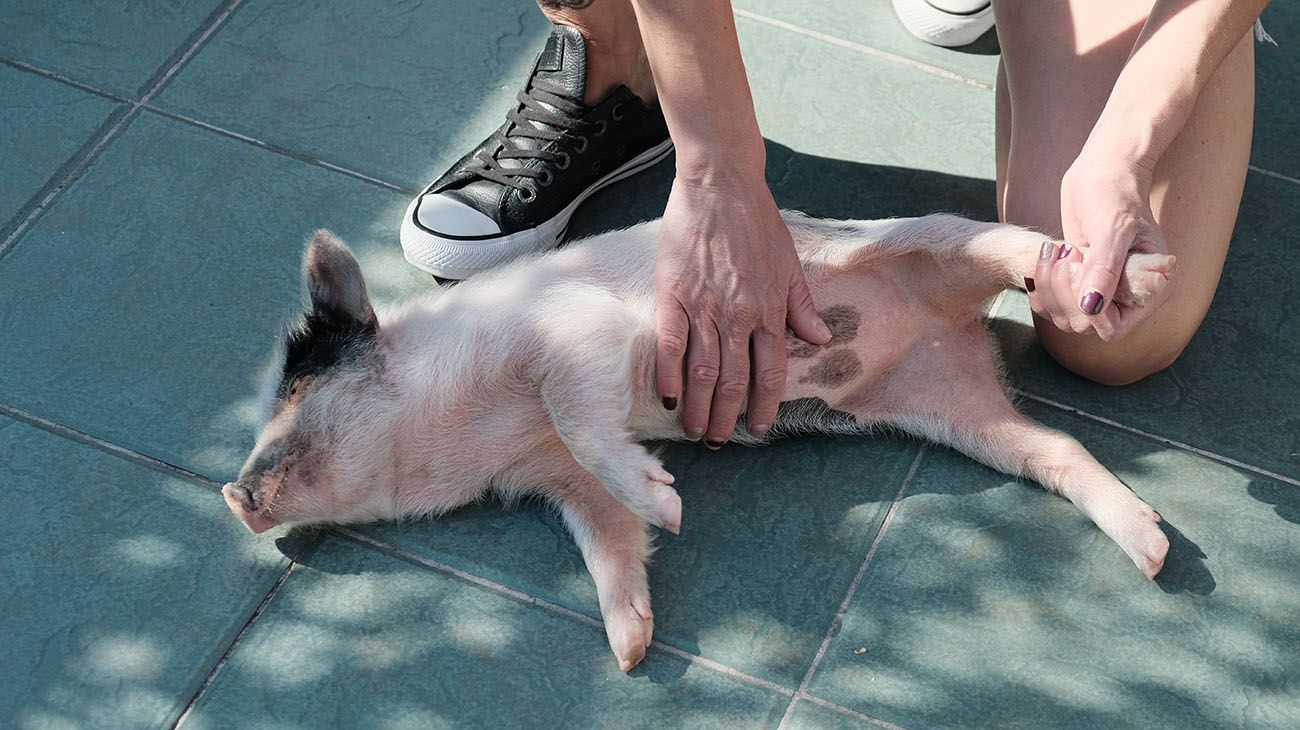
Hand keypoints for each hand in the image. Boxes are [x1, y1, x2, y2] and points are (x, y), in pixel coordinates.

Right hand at [654, 173, 830, 446]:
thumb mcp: (789, 262)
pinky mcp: (672, 294)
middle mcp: (738, 315)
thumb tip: (820, 338)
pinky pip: (670, 344)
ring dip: (699, 407)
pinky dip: (669, 374)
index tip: (757, 428)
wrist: (720, 183)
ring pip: (703, 371)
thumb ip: (801, 305)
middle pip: (734, 380)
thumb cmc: (757, 219)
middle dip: (727, 417)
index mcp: (769, 310)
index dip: (763, 405)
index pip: (770, 372)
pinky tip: (668, 397)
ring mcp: (704, 306)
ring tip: (695, 431)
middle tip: (719, 441)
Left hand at [1031, 152, 1172, 341]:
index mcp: (1149, 288)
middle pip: (1083, 325)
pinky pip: (1051, 304)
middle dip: (1064, 293)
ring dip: (1049, 287)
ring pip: (1063, 317)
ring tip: (1056, 251)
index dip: (1090, 312)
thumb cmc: (1117, 193)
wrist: (1104, 171)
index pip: (1114, 329)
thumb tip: (1092, 309)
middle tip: (1065, 252)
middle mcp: (1125, 296)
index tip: (1081, 269)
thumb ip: (1104, 270)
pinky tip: (1045, 260)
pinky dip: (1041, 287)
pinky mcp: (1077, 282)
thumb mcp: (1113, 229)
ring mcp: (1099, 291)